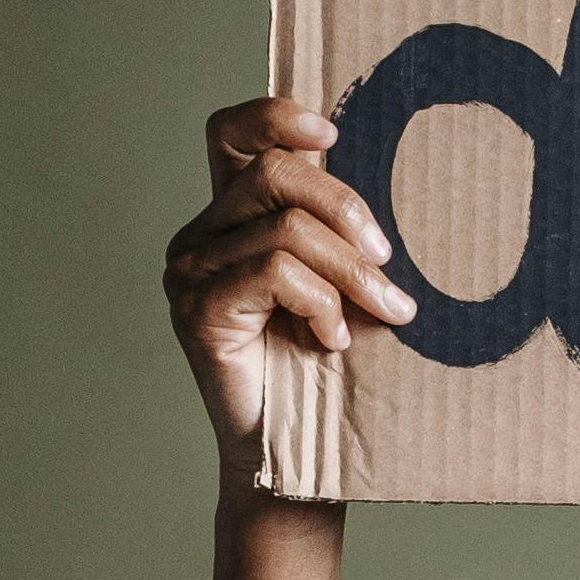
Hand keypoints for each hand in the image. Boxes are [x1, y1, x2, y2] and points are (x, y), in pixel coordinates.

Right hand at [162, 97, 412, 456]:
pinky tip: (333, 340)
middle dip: (345, 209)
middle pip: (273, 173)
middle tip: (389, 262)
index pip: (230, 134)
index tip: (331, 133)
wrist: (292, 463)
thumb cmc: (322, 378)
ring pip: (284, 229)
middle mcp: (199, 238)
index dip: (275, 116)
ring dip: (350, 271)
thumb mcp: (339, 291)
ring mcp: (190, 272)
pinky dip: (320, 303)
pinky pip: (274, 273)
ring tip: (386, 312)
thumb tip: (388, 210)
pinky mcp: (198, 309)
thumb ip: (338, 241)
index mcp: (229, 220)